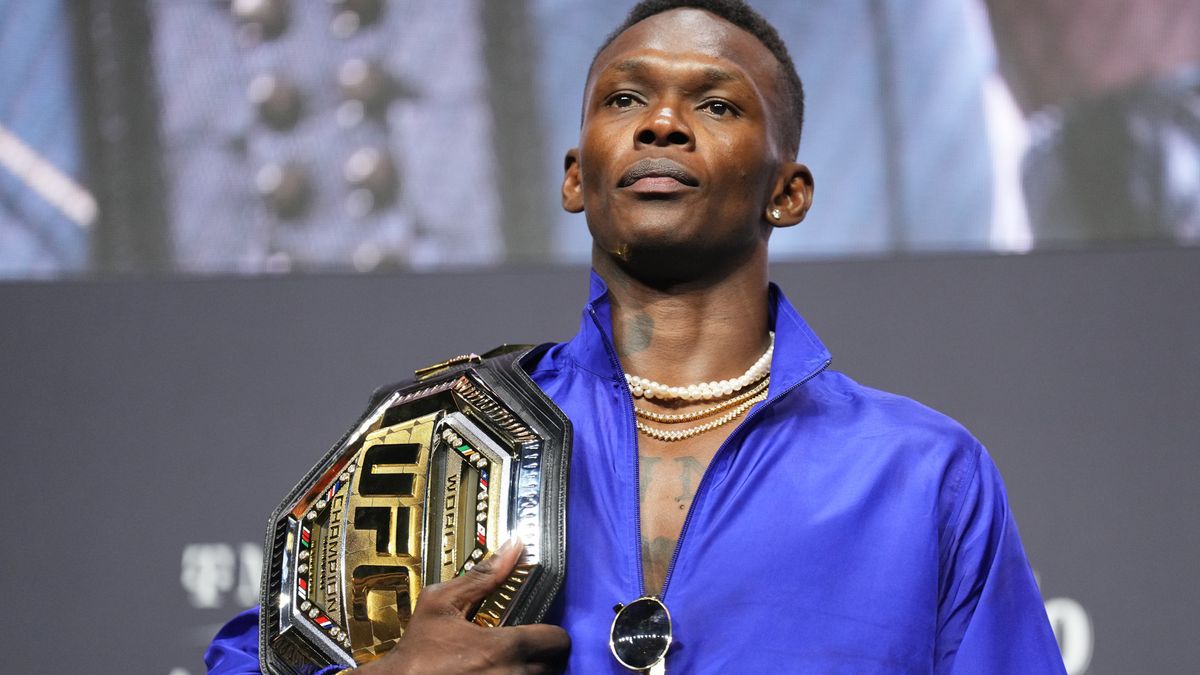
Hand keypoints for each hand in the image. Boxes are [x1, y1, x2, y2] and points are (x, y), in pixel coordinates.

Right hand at [352, 538, 569, 674]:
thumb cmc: (416, 652)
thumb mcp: (441, 604)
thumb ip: (483, 576)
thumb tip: (512, 549)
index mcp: (504, 648)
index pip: (558, 640)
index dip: (551, 631)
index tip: (539, 628)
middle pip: (554, 664)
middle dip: (543, 653)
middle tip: (524, 644)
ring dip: (530, 670)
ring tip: (507, 661)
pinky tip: (496, 673)